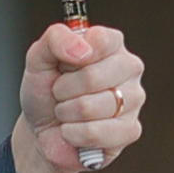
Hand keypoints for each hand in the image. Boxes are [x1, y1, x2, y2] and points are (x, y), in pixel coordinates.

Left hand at [15, 19, 145, 172]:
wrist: (42, 128)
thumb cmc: (46, 89)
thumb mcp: (39, 57)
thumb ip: (56, 39)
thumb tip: (82, 49)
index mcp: (111, 43)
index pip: (100, 41)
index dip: (71, 58)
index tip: (61, 66)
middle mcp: (130, 67)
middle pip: (92, 77)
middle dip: (63, 90)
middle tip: (60, 93)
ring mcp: (134, 99)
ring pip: (90, 107)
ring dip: (66, 113)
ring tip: (67, 112)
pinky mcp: (130, 130)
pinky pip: (95, 133)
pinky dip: (73, 134)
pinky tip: (74, 131)